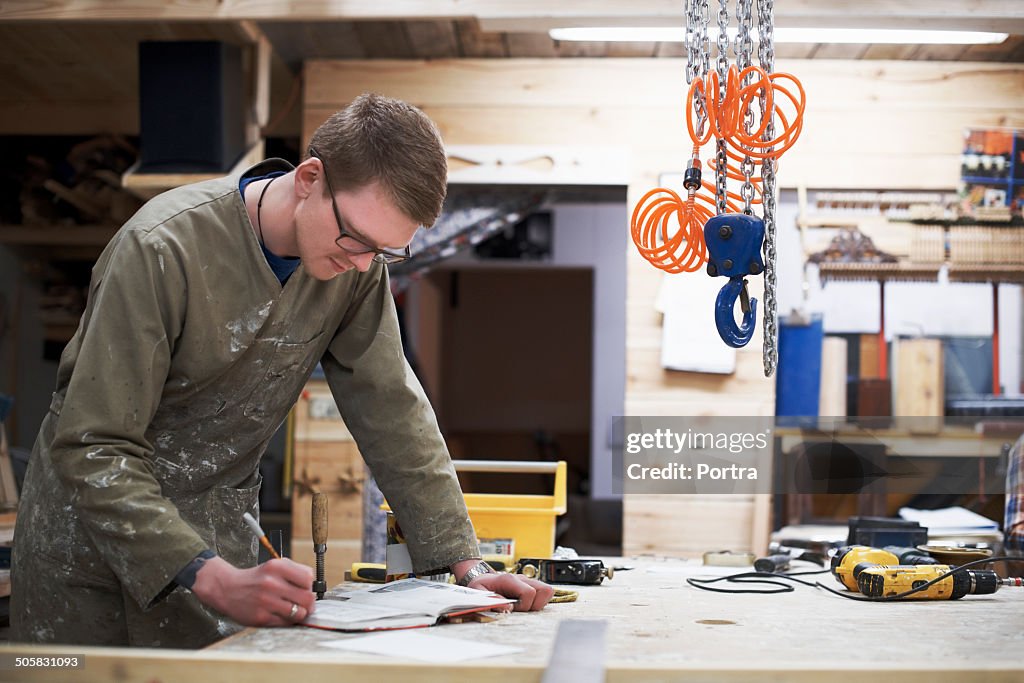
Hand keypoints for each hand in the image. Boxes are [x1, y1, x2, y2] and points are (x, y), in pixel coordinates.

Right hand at [191, 556, 315, 625]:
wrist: (227, 589)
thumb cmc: (256, 578)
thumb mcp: (274, 566)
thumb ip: (295, 572)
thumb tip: (314, 587)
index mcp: (277, 567)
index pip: (308, 578)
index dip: (310, 586)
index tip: (306, 589)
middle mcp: (271, 583)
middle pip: (307, 598)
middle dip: (310, 603)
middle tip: (305, 604)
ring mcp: (266, 602)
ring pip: (299, 613)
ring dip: (300, 614)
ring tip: (294, 610)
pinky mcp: (261, 617)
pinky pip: (286, 623)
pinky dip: (288, 621)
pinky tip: (282, 615)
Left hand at [467, 572, 553, 611]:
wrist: (482, 578)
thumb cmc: (480, 586)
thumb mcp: (479, 592)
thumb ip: (491, 600)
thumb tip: (507, 608)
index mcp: (509, 580)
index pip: (529, 593)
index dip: (524, 606)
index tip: (513, 609)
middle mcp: (522, 578)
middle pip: (544, 590)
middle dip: (535, 605)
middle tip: (520, 609)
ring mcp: (528, 581)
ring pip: (547, 591)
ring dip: (539, 603)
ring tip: (523, 607)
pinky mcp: (531, 586)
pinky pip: (544, 593)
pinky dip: (538, 601)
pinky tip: (525, 604)